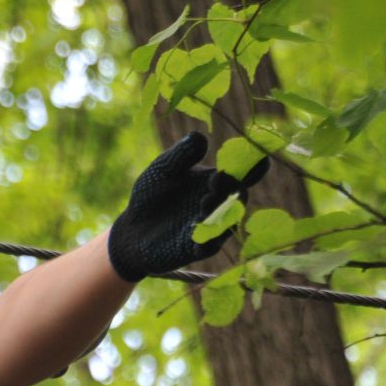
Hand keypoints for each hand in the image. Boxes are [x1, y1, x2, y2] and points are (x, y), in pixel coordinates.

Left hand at [106, 132, 269, 281]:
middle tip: (214, 182)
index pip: (242, 172)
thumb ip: (180, 155)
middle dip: (230, 189)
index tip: (255, 158)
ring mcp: (211, 228)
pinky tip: (199, 240)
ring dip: (219, 213)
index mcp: (217, 180)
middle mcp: (220, 204)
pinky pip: (209, 247)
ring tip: (203, 203)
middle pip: (238, 197)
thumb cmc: (151, 195)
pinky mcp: (197, 249)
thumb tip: (199, 136)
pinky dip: (207, 243)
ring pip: (227, 222)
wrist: (131, 229)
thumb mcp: (162, 170)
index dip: (252, 165)